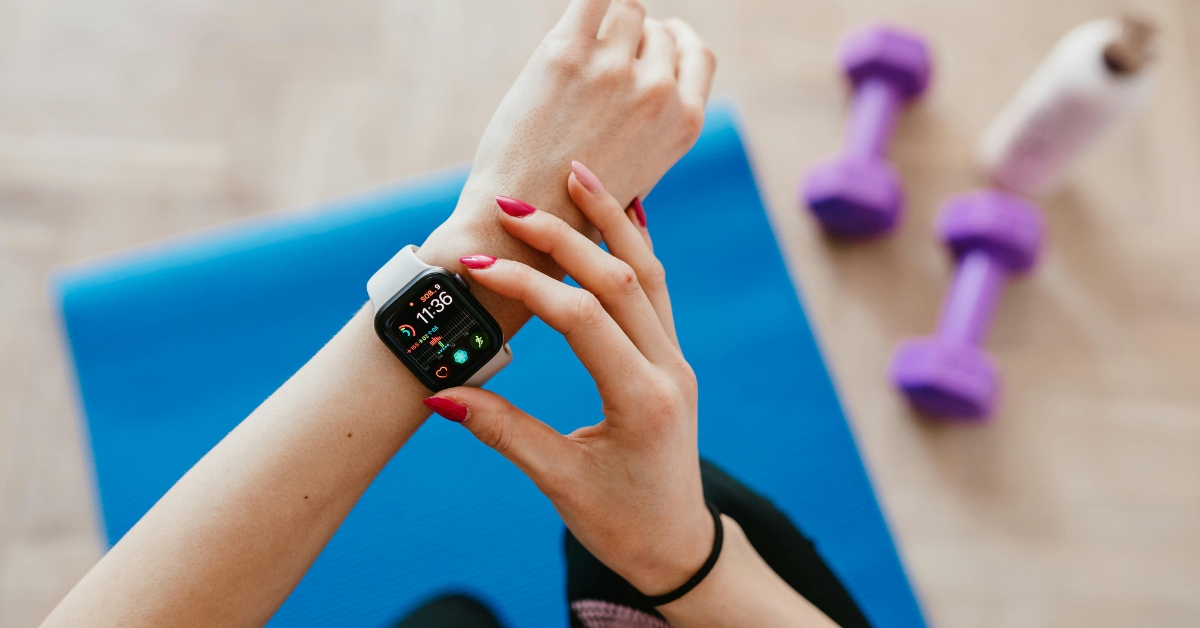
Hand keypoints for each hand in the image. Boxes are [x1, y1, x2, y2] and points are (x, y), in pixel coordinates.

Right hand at [425, 162, 710, 595]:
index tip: (474, 267)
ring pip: (648, 274)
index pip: (580, 319)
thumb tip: (439, 394)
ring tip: (579, 174)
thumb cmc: (621, 522)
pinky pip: (658, 290)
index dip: (525, 285)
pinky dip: (636, 248)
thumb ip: (503, 431)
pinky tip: (623, 213)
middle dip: (564, 236)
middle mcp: (667, 369)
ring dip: (612, 221)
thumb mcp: (558, 481)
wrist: (678, 545)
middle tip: (516, 203)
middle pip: (619, 279)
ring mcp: (675, 361)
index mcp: (641, 400)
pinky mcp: (671, 360)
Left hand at [427, 0, 714, 252]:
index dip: (676, 41)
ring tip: (578, 47)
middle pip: (656, 30)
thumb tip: (653, 89)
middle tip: (601, 56)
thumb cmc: (572, 209)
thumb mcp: (637, 176)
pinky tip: (576, 18)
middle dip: (632, 37)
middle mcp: (659, 92)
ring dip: (606, 21)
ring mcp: (616, 69)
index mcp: (684, 123)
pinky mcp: (568, 52)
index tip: (658, 36)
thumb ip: (651, 130)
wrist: (524, 224)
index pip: (698, 55)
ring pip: (626, 9)